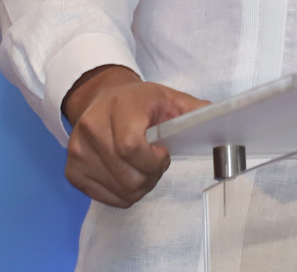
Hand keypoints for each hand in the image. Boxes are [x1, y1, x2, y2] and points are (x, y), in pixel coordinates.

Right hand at [61, 65, 209, 207]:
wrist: (103, 97)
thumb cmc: (140, 101)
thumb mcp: (170, 98)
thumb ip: (195, 111)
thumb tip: (224, 121)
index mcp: (117, 108)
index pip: (131, 148)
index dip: (153, 160)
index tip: (162, 152)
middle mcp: (90, 129)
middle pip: (128, 176)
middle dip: (151, 175)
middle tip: (155, 161)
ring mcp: (77, 152)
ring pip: (120, 192)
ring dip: (139, 186)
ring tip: (141, 166)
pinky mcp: (72, 171)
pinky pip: (107, 199)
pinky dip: (123, 193)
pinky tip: (126, 172)